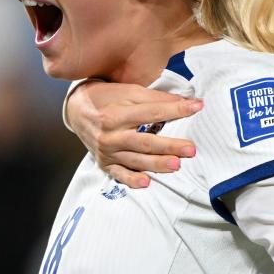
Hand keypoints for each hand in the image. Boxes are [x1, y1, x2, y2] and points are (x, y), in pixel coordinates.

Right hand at [67, 80, 202, 187]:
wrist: (77, 109)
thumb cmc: (107, 98)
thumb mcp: (129, 92)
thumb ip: (156, 98)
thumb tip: (186, 102)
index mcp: (117, 113)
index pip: (151, 112)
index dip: (175, 110)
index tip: (197, 107)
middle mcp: (110, 134)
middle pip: (144, 142)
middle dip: (168, 146)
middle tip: (191, 149)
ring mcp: (107, 151)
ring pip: (135, 160)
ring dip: (157, 164)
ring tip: (176, 165)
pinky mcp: (104, 164)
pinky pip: (119, 174)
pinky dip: (132, 180)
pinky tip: (146, 182)